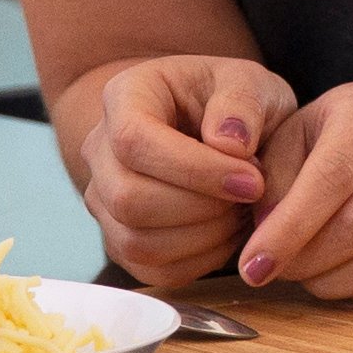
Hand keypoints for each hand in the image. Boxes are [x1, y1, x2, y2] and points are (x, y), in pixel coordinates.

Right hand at [73, 53, 303, 287]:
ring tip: (243, 210)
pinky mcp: (122, 241)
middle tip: (252, 195)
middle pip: (129, 198)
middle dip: (203, 207)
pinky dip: (202, 259)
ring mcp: (105, 200)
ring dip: (205, 236)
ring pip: (138, 241)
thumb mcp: (250, 82)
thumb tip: (228, 143)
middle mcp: (101, 150)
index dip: (194, 169)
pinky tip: (229, 230)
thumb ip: (243, 102)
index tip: (251, 180)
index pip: (134, 140)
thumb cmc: (234, 103)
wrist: (224, 131)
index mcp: (125, 96)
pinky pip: (154, 269)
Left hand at [238, 78, 352, 305]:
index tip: (252, 266)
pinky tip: (342, 283)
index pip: (332, 177)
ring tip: (306, 275)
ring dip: (334, 283)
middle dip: (307, 261)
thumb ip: (269, 178)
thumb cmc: (331, 143)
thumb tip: (266, 233)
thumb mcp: (292, 137)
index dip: (288, 229)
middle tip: (274, 272)